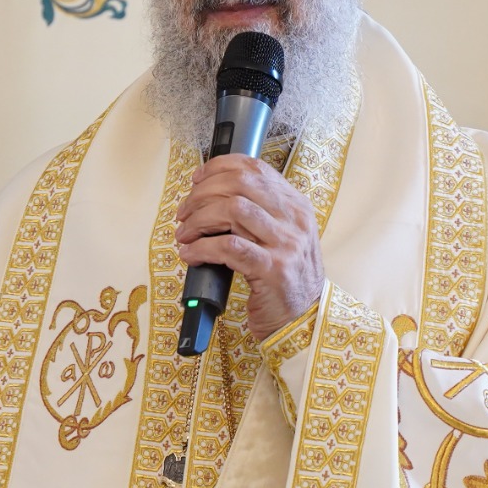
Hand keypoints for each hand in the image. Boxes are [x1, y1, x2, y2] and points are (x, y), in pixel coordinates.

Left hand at [174, 154, 324, 340]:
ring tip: (186, 234)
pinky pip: (228, 247)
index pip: (255, 168)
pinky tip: (191, 254)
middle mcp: (294, 220)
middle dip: (202, 194)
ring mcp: (285, 244)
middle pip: (240, 184)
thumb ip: (257, 214)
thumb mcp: (280, 238)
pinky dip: (202, 248)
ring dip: (199, 219)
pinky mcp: (272, 270)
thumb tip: (210, 196)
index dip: (218, 168)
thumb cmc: (285, 279)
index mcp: (295, 206)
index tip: (197, 181)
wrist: (303, 320)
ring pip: (232, 210)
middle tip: (185, 213)